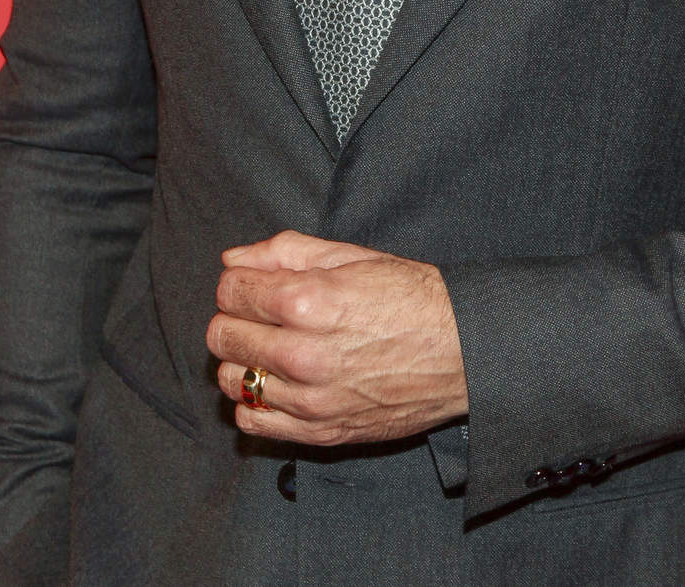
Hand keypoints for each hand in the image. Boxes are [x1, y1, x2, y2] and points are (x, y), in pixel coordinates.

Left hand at [206, 229, 468, 446]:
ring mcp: (310, 399)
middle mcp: (303, 354)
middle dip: (234, 317)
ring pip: (232, 381)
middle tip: (261, 314)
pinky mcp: (321, 432)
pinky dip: (254, 402)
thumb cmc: (409, 296)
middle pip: (222, 335)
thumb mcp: (351, 256)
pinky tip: (277, 383)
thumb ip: (285, 252)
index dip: (238, 281)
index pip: (231, 290)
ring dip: (242, 360)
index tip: (255, 283)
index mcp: (308, 301)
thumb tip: (232, 261)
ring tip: (271, 348)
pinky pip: (253, 423)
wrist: (461, 351)